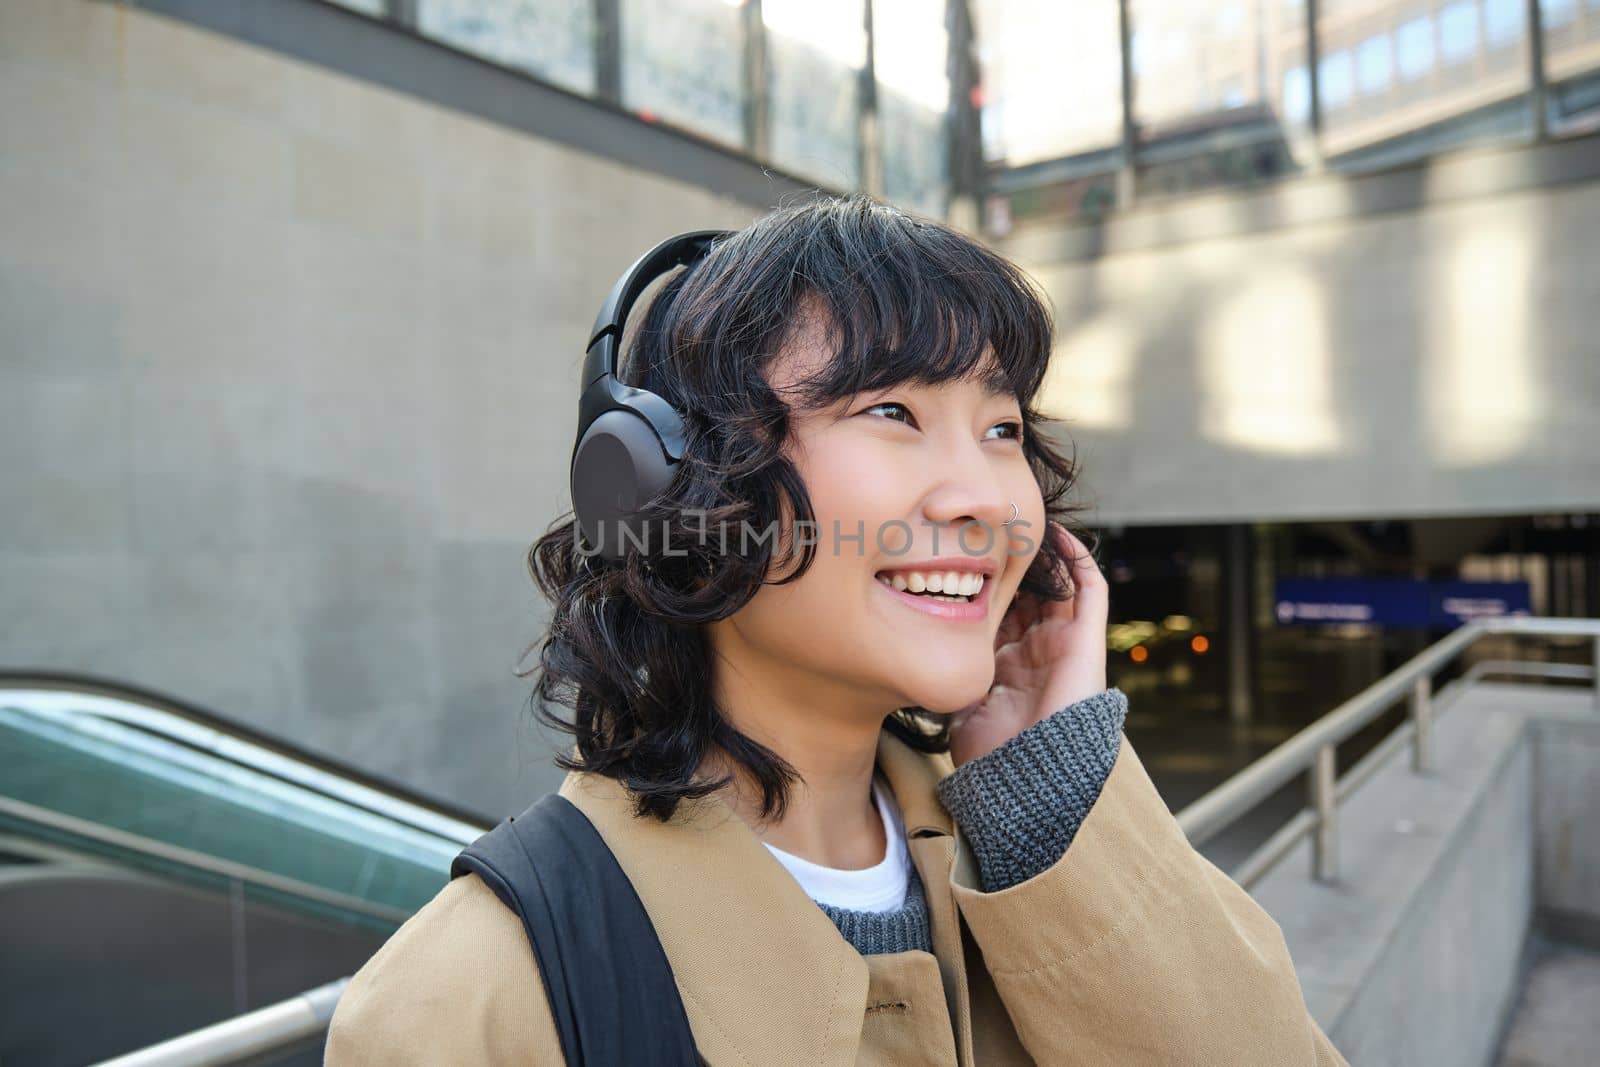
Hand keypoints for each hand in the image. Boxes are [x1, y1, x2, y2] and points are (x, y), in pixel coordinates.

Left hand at [947, 521, 1108, 767]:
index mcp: (1007, 666)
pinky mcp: (1088, 642)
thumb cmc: (987, 749)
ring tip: (1022, 520)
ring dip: (1044, 554)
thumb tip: (914, 644)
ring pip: (1059, 585)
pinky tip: (1055, 533)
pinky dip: (1077, 559)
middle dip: (1011, 562)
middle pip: (1028, 594)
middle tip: (988, 527)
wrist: (1025, 773)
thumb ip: (947, 670)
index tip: (955, 551)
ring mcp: (1064, 645)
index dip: (981, 582)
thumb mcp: (956, 698)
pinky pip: (1091, 589)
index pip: (997, 612)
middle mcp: (1037, 651)